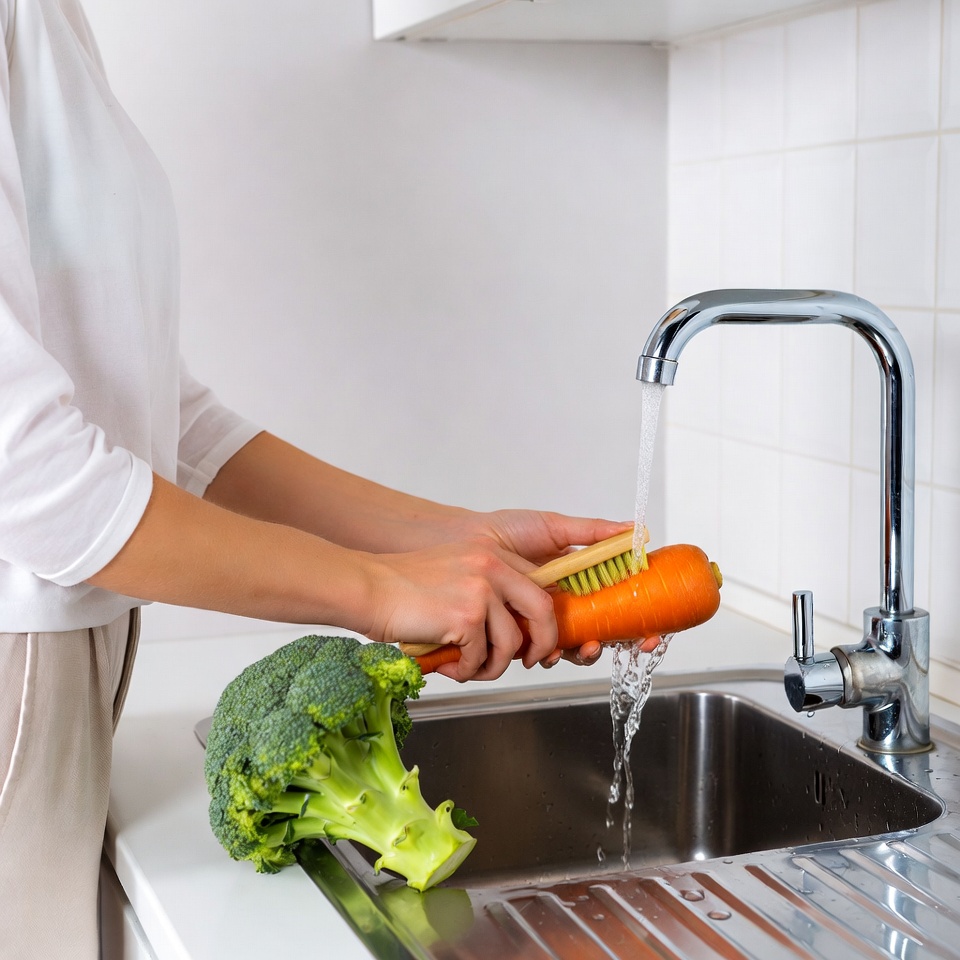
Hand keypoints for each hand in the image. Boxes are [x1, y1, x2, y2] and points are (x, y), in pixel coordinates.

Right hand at [363, 538, 558, 680]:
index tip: (534, 636)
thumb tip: (513, 630)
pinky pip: (481, 657)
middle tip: (528, 660)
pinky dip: (466, 671)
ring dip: (493, 666)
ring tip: (469, 669)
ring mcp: (481, 591)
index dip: (543, 616)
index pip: (538, 583)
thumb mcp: (455, 572)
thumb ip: (486, 590)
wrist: (368, 588)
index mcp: (492, 553)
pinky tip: (448, 666)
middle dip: (542, 642)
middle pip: (543, 609)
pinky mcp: (466, 617)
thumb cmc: (402, 586)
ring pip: (511, 642)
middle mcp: (492, 566)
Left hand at [459, 509, 630, 670]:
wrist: (465, 543)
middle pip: (600, 632)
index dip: (635, 623)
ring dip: (584, 653)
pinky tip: (549, 651)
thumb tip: (634, 530)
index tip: (649, 633)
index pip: (615, 606)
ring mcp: (542, 620)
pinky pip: (540, 652)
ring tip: (585, 646)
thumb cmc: (505, 531)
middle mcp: (564, 604)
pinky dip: (550, 655)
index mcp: (578, 580)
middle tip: (626, 644)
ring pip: (573, 647)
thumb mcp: (552, 527)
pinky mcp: (519, 633)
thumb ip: (592, 532)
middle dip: (617, 645)